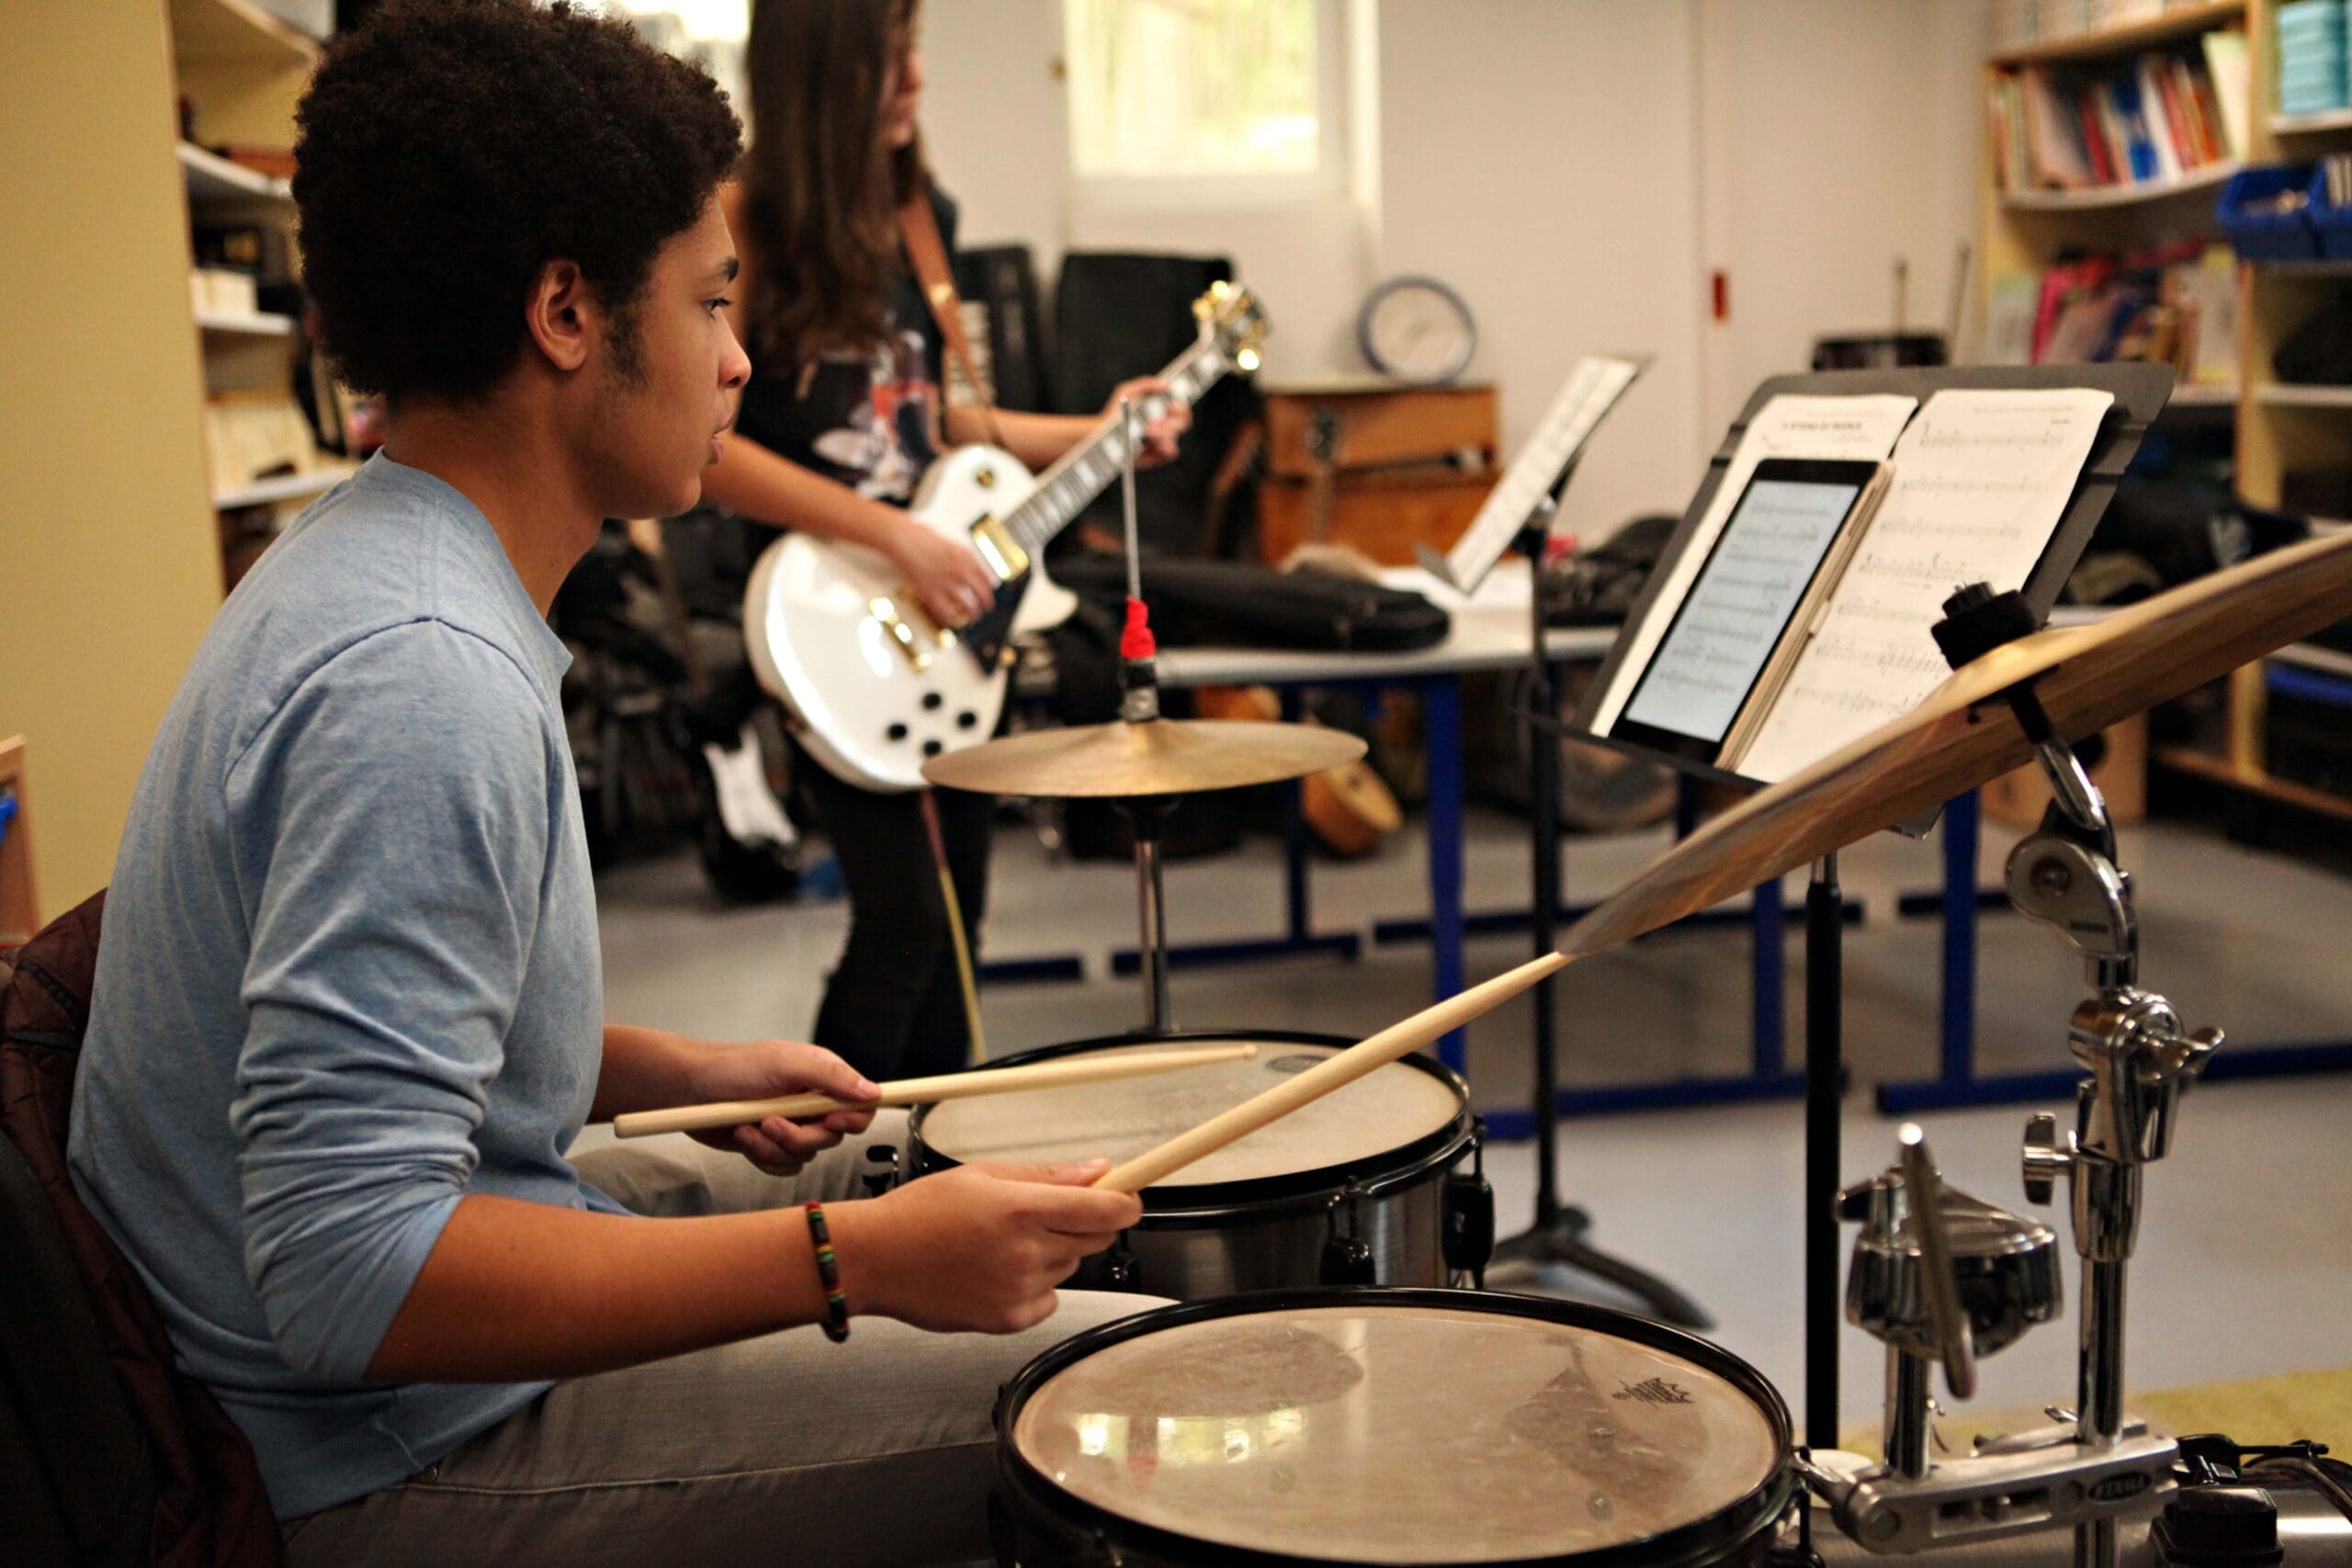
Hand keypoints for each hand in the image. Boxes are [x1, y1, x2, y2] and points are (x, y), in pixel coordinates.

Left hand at [680, 1040, 879, 1176]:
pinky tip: (742, 1135)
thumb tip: (874, 1093)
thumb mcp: (786, 1064)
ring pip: (805, 1156)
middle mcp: (811, 1104)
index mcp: (822, 1079)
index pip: (861, 1105)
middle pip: (833, 1138)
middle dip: (799, 1136)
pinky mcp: (770, 1146)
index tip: (830, 1121)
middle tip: (770, 1122)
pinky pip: (783, 1167)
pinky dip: (761, 1156)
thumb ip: (832, 1077)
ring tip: (747, 1126)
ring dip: (773, 1146)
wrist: (688, 1089)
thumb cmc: (735, 1068)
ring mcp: (791, 1126)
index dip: (852, 1119)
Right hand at [839, 1160, 1142, 1332]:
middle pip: (1095, 1238)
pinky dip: (1034, 1285)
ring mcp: (1018, 1290)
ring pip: (1068, 1266)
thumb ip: (1046, 1175)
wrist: (874, 1260)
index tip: (1130, 1195)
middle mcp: (1025, 1252)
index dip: (1127, 1201)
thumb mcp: (982, 1175)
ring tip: (1001, 1242)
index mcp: (1021, 1209)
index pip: (1105, 1209)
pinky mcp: (1008, 1320)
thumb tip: (1099, 1170)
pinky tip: (995, 1270)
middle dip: (1084, 1220)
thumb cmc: (921, 1212)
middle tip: (1043, 1211)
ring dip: (1051, 1252)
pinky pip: (1048, 1299)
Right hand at [888, 514, 996, 627]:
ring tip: (974, 617)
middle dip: (987, 603)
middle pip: (982, 593)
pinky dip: (951, 619)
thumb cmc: (921, 536)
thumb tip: (973, 567)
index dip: (991, 586)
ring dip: (973, 613)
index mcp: (966, 556)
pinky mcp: (930, 592)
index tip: (991, 590)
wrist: (901, 538)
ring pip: (968, 605)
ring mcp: (946, 583)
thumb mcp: (949, 542)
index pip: (987, 576)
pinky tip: (953, 621)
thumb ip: (962, 555)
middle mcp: (960, 570)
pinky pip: (945, 612)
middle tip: (987, 608)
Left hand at [1105, 376, 1188, 468]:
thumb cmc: (1114, 413)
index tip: (1171, 406)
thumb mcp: (1127, 392)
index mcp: (1163, 413)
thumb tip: (1165, 385)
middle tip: (1154, 422)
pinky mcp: (1155, 459)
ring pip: (1173, 442)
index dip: (1181, 408)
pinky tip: (1146, 444)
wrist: (1100, 436)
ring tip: (1146, 431)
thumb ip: (1145, 385)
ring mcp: (1161, 445)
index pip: (1181, 410)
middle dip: (1172, 423)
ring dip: (1162, 436)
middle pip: (1181, 426)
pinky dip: (1159, 448)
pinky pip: (1166, 454)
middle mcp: (1166, 429)